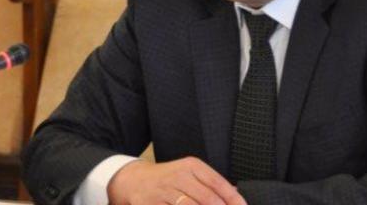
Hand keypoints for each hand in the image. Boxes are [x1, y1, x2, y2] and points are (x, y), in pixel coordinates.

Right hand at [107, 156, 246, 204]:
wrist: (132, 180)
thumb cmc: (166, 178)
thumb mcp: (188, 173)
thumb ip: (210, 184)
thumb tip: (234, 195)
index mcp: (192, 166)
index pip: (218, 183)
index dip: (234, 200)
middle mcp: (179, 176)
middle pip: (208, 199)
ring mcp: (164, 191)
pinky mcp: (151, 204)